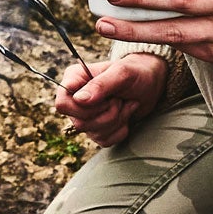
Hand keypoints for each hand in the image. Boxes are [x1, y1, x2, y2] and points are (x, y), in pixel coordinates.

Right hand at [51, 50, 173, 147]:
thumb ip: (100, 85)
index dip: (83, 107)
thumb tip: (79, 99)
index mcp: (75, 79)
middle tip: (119, 99)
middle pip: (79, 122)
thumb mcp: (122, 73)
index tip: (106, 98)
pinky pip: (104, 141)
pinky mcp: (97, 129)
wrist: (149, 84)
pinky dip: (120, 130)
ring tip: (124, 104)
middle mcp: (75, 98)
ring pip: (93, 133)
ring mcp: (85, 116)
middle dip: (107, 113)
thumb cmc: (135, 72)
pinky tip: (125, 114)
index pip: (62, 103)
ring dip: (117, 120)